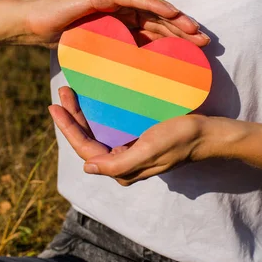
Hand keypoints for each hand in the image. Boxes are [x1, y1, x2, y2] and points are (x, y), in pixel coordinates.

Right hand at [11, 0, 209, 47]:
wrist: (37, 27)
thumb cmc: (67, 42)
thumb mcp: (102, 56)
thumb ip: (121, 62)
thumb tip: (139, 86)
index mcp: (125, 21)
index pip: (157, 29)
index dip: (179, 39)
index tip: (198, 53)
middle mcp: (124, 6)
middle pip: (160, 18)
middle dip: (184, 30)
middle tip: (205, 43)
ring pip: (152, 7)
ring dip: (175, 18)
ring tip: (194, 30)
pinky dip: (154, 5)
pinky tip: (171, 13)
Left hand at [48, 87, 209, 185]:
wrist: (207, 134)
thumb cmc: (180, 139)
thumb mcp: (149, 150)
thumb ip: (118, 163)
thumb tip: (87, 168)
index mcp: (121, 169)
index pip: (85, 150)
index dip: (67, 129)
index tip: (55, 107)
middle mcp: (122, 162)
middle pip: (88, 140)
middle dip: (73, 117)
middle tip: (63, 92)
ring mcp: (129, 151)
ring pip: (97, 132)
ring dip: (83, 114)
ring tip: (72, 92)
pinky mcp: (137, 140)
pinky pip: (110, 127)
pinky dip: (99, 114)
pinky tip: (94, 100)